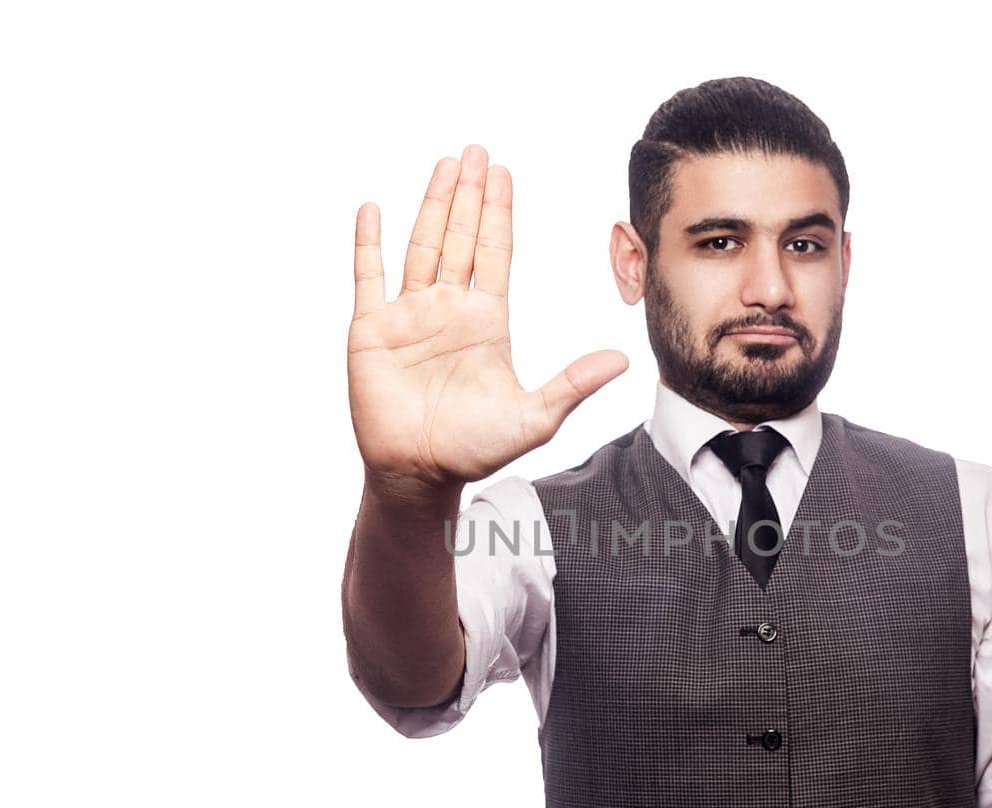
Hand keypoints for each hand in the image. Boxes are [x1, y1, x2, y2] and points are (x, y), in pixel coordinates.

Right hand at [348, 144, 628, 488]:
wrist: (420, 474)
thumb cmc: (475, 450)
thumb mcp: (535, 417)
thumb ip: (573, 385)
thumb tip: (622, 361)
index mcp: (485, 322)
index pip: (494, 253)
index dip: (498, 213)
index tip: (502, 173)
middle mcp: (447, 309)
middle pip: (459, 237)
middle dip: (468, 194)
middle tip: (476, 150)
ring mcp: (408, 317)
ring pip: (420, 246)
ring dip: (431, 205)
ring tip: (443, 165)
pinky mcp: (371, 331)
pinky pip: (369, 277)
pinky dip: (369, 243)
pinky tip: (373, 209)